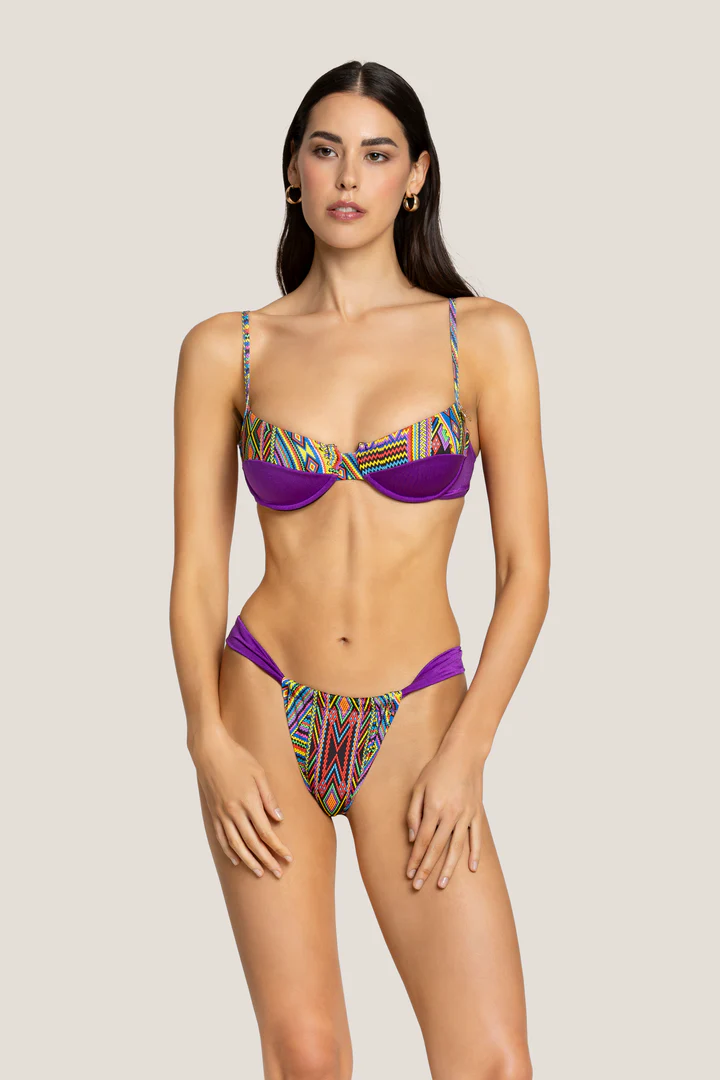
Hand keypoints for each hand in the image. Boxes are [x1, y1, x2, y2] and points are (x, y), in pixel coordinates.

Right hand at [190, 724, 292, 877]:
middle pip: (253, 843)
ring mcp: (222, 814)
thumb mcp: (259, 774)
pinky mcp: (213, 814)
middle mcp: (235, 812)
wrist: (210, 751)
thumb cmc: (238, 758)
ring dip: (249, 861)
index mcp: (249, 802)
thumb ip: (269, 798)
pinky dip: (230, 851)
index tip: (288, 858)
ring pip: (236, 845)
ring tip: (259, 873)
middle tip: (278, 873)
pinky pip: (222, 838)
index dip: (278, 847)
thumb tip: (279, 819)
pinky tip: (237, 860)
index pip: (266, 832)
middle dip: (267, 860)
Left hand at [405, 740, 483, 890]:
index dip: (415, 859)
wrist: (463, 755)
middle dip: (427, 869)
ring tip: (442, 885)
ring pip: (456, 847)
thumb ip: (413, 812)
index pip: (422, 840)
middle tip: (418, 886)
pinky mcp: (477, 814)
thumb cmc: (437, 769)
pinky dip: (475, 853)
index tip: (409, 874)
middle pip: (437, 848)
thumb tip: (413, 837)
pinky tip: (472, 868)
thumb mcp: (418, 787)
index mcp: (434, 808)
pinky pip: (476, 837)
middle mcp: (450, 814)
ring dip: (448, 868)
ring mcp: (466, 815)